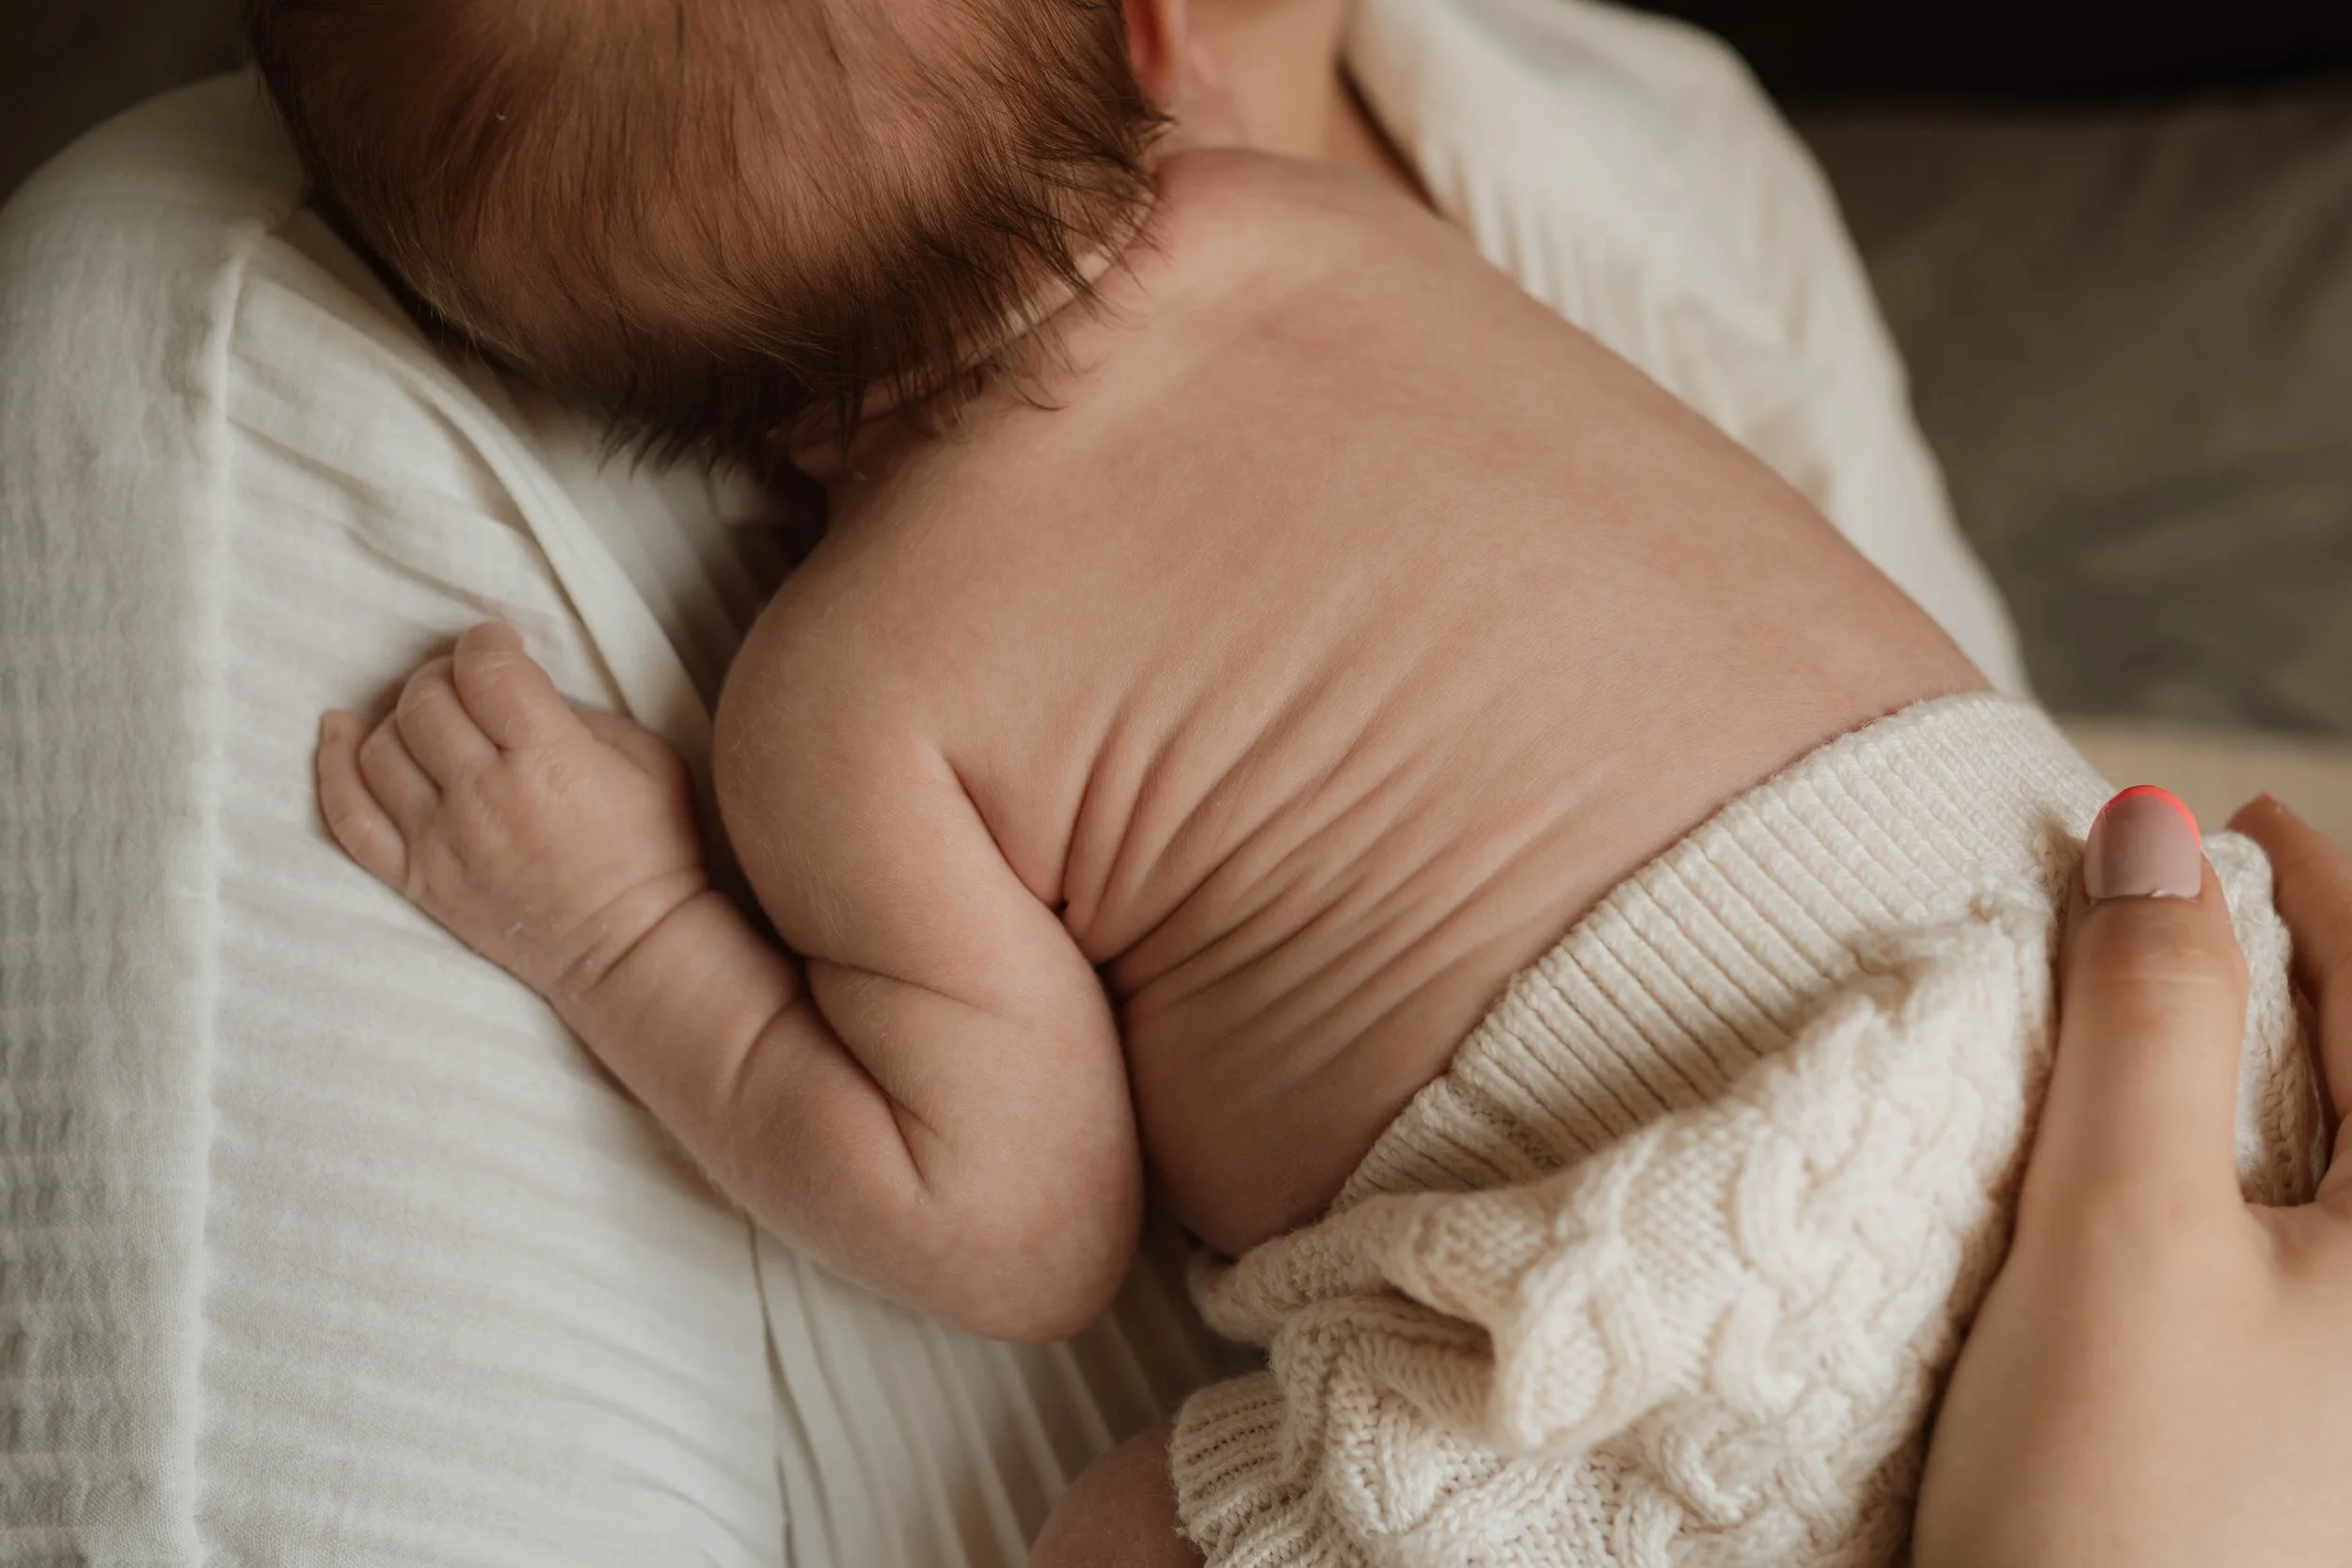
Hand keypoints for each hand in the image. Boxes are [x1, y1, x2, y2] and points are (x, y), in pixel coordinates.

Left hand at [316, 623, 707, 1003]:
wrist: (630, 948)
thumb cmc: (652, 851)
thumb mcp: (650, 760)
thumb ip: (583, 713)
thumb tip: (520, 691)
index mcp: (549, 760)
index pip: (485, 669)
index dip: (487, 642)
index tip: (501, 646)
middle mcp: (484, 796)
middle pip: (426, 700)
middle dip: (445, 675)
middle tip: (472, 685)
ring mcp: (442, 840)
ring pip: (382, 746)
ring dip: (403, 716)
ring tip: (436, 720)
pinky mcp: (418, 879)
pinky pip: (349, 816)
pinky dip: (335, 766)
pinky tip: (341, 731)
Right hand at [1914, 791, 2351, 1566]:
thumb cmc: (2120, 1510)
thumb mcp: (2123, 1227)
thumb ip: (2148, 1013)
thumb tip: (2147, 825)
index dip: (2322, 885)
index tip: (2234, 820)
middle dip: (2300, 980)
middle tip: (2194, 915)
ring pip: (2344, 1174)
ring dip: (2264, 1081)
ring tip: (2170, 1030)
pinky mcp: (2314, 1436)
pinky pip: (2303, 1258)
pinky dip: (2241, 1181)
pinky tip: (2166, 1183)